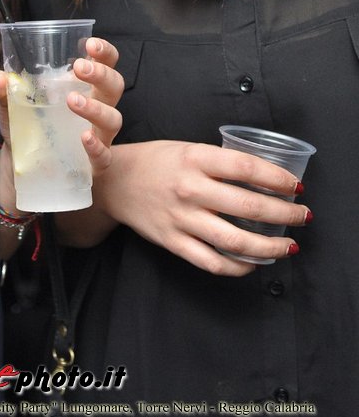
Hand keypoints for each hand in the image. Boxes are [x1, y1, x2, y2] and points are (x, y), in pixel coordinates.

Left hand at [0, 36, 122, 176]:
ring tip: (72, 100)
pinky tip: (84, 138)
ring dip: (96, 107)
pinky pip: (104, 155)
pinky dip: (96, 146)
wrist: (29, 168)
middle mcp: (99, 107)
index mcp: (85, 86)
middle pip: (115, 85)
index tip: (90, 44)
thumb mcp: (15, 105)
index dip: (105, 52)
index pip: (107, 63)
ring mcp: (100, 136)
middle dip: (101, 73)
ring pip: (113, 118)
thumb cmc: (33, 126)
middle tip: (79, 68)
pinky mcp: (95, 162)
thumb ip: (6, 90)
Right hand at [98, 141, 311, 275]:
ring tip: (288, 246)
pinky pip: (212, 262)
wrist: (114, 183)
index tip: (295, 186)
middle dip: (284, 213)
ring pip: (235, 240)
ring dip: (269, 246)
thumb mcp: (186, 149)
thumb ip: (218, 163)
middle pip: (248, 206)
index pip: (246, 167)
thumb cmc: (155, 162)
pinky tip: (253, 263)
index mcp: (194, 159)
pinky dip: (238, 267)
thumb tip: (261, 177)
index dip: (277, 178)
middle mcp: (190, 188)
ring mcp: (181, 218)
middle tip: (302, 216)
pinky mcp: (173, 242)